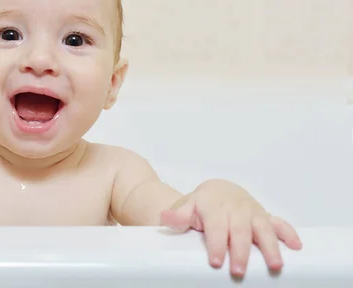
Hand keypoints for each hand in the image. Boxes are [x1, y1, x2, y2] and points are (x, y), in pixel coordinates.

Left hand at [159, 179, 301, 276]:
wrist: (216, 191)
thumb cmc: (200, 204)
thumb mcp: (185, 206)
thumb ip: (177, 215)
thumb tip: (166, 218)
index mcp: (214, 206)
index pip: (215, 227)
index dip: (215, 244)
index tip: (214, 261)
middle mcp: (235, 208)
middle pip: (240, 231)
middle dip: (241, 251)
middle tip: (238, 270)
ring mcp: (252, 212)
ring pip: (263, 228)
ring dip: (270, 247)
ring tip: (274, 265)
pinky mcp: (264, 216)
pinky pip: (278, 223)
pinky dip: (288, 233)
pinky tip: (296, 247)